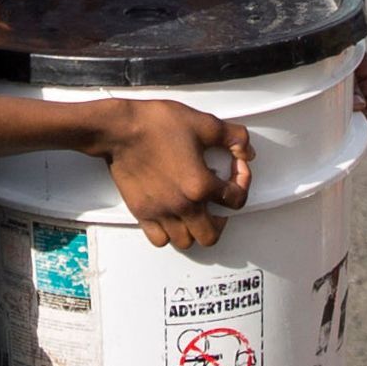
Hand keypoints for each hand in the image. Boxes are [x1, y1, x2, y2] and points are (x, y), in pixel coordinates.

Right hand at [92, 98, 249, 248]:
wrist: (120, 129)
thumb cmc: (156, 125)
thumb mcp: (204, 124)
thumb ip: (233, 138)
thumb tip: (246, 150)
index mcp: (200, 185)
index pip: (236, 200)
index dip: (243, 183)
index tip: (235, 171)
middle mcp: (182, 205)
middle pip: (211, 235)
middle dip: (220, 220)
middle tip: (217, 204)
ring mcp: (160, 212)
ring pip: (185, 241)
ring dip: (195, 229)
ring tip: (195, 212)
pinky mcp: (142, 212)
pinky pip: (160, 239)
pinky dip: (169, 234)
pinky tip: (172, 216)